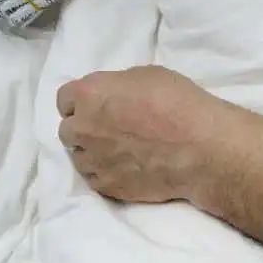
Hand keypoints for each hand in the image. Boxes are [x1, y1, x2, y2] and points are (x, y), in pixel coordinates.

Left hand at [57, 66, 229, 202]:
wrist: (198, 147)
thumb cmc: (177, 101)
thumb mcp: (145, 76)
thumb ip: (117, 86)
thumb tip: (112, 98)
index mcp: (90, 94)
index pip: (64, 97)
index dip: (80, 99)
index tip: (96, 103)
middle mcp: (83, 128)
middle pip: (67, 129)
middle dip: (82, 126)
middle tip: (107, 126)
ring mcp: (93, 160)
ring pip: (78, 156)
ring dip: (91, 151)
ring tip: (116, 149)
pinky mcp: (107, 186)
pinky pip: (93, 177)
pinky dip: (103, 171)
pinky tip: (124, 165)